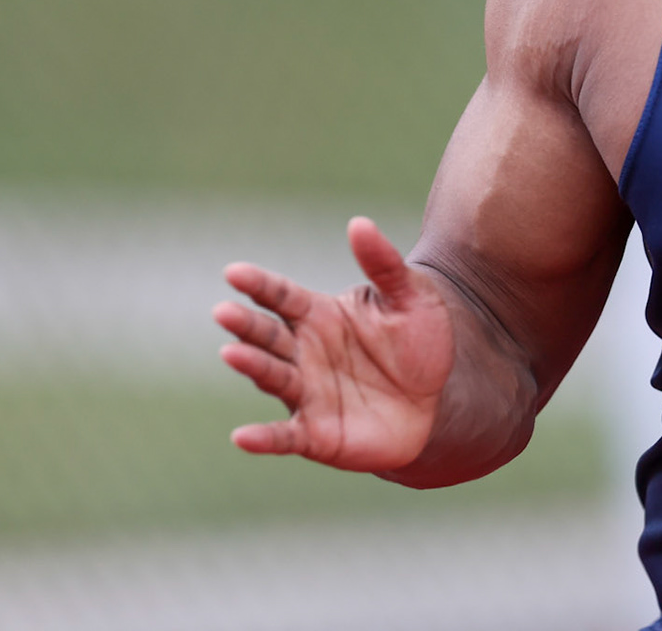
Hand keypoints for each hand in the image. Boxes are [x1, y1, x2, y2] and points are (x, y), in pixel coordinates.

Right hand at [215, 216, 455, 471]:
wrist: (438, 398)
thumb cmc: (419, 340)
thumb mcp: (411, 295)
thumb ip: (383, 263)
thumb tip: (359, 223)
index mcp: (318, 314)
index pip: (281, 295)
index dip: (258, 284)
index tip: (233, 272)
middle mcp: (303, 352)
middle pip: (268, 334)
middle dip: (245, 324)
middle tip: (223, 311)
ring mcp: (306, 393)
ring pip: (273, 377)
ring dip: (251, 366)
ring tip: (232, 353)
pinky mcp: (315, 434)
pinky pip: (285, 437)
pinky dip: (263, 438)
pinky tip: (241, 438)